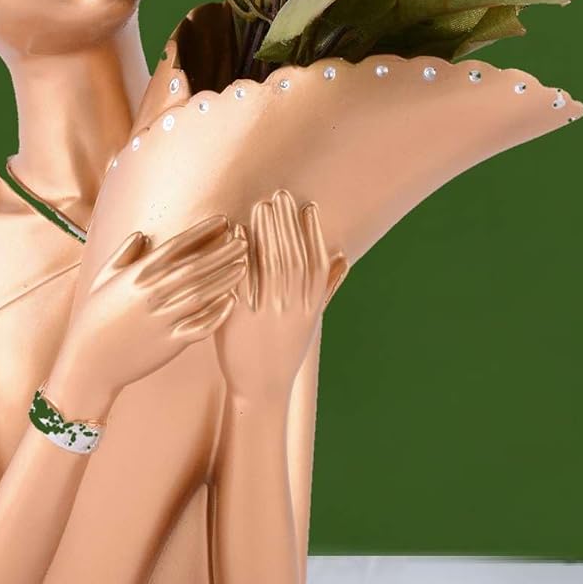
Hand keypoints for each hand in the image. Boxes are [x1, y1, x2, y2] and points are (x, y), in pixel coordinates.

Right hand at [43, 216, 248, 421]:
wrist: (90, 361)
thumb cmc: (95, 317)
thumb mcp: (104, 278)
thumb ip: (124, 254)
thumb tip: (142, 235)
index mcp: (137, 275)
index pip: (177, 246)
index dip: (202, 232)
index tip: (222, 221)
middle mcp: (152, 294)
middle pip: (196, 267)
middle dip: (223, 251)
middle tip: (244, 240)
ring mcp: (163, 319)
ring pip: (203, 293)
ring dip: (226, 277)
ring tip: (244, 264)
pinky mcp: (171, 342)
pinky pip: (201, 325)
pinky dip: (218, 313)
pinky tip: (232, 301)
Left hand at [215, 191, 346, 403]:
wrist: (261, 388)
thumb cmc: (286, 350)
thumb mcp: (311, 320)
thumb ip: (327, 288)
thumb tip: (343, 256)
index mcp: (310, 308)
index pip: (315, 264)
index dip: (313, 234)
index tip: (308, 207)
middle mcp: (292, 309)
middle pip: (293, 258)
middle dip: (287, 223)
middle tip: (280, 195)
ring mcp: (266, 314)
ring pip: (270, 265)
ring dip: (268, 232)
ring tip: (263, 205)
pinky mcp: (239, 320)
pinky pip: (241, 283)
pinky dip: (241, 256)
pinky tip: (238, 234)